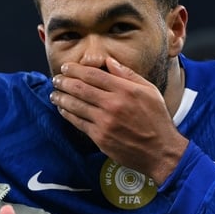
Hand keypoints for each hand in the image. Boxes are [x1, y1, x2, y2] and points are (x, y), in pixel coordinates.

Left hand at [49, 57, 187, 183]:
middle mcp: (113, 104)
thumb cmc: (156, 119)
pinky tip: (62, 108)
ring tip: (54, 93)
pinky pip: (78, 122)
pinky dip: (67, 113)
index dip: (75, 69)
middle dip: (64, 81)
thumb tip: (109, 61)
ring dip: (61, 97)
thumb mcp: (149, 91)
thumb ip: (128, 75)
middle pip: (80, 88)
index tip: (66, 67)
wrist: (160, 151)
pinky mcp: (99, 137)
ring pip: (75, 105)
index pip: (93, 74)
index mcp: (125, 90)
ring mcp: (104, 122)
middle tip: (56, 79)